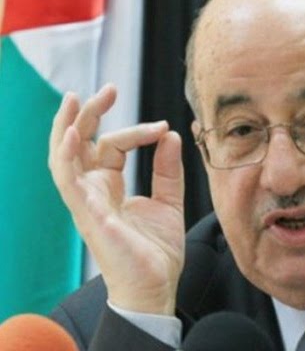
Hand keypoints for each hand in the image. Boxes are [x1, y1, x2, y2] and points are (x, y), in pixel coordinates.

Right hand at [48, 84, 184, 314]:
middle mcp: (93, 191)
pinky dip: (66, 156)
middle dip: (91, 113)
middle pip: (81, 143)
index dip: (136, 131)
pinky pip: (67, 181)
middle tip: (110, 88)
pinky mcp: (87, 214)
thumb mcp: (169, 201)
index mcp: (109, 187)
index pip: (112, 146)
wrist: (156, 286)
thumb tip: (171, 135)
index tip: (163, 128)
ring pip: (64, 156)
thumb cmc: (156, 251)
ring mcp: (86, 202)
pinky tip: (70, 134)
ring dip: (66, 126)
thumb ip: (168, 169)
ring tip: (74, 98)